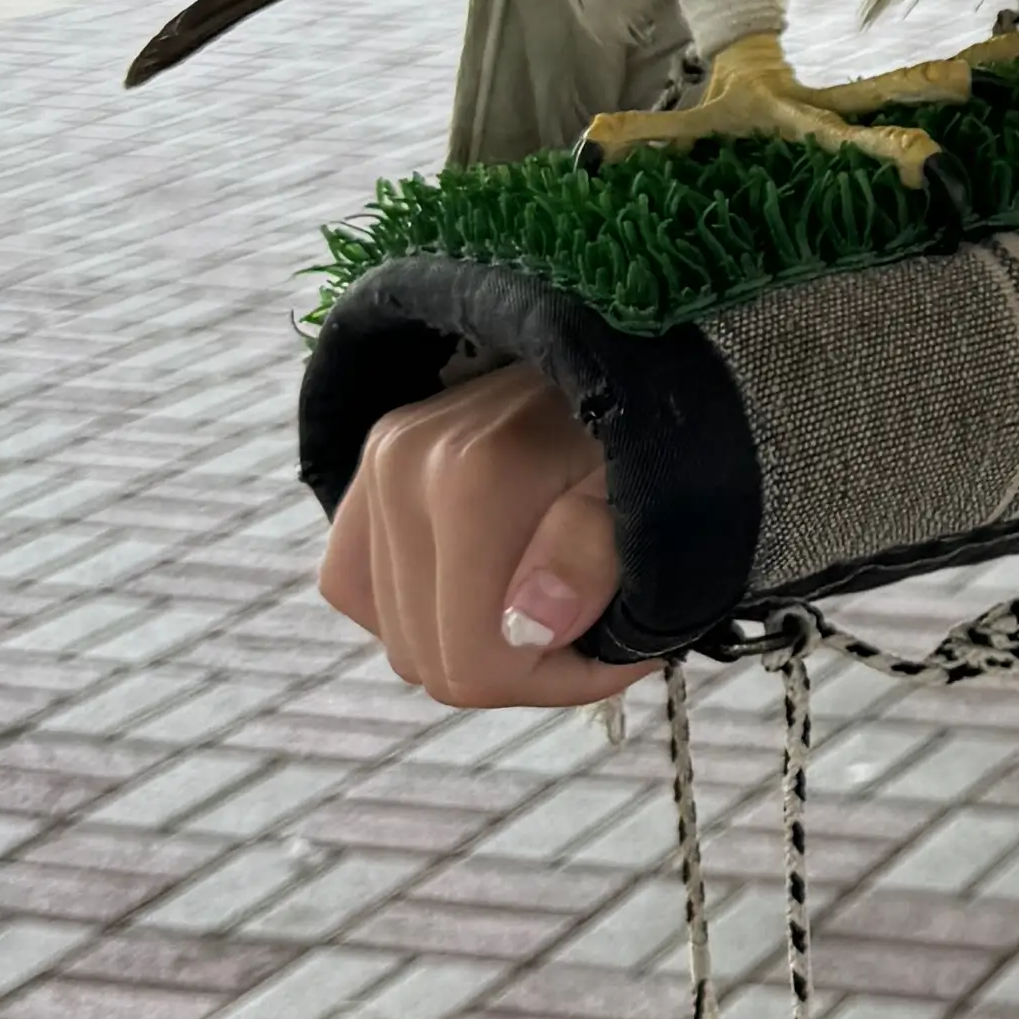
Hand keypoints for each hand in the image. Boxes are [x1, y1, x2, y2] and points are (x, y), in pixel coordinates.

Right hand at [319, 371, 630, 703]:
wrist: (622, 337)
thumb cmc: (652, 423)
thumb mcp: (661, 486)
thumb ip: (594, 556)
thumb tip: (526, 628)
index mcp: (476, 477)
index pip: (474, 664)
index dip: (553, 681)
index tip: (622, 652)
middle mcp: (405, 467)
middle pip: (432, 662)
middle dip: (522, 665)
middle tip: (594, 626)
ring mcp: (376, 465)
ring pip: (398, 638)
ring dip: (476, 639)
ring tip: (550, 598)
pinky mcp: (364, 471)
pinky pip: (358, 590)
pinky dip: (421, 608)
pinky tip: (486, 583)